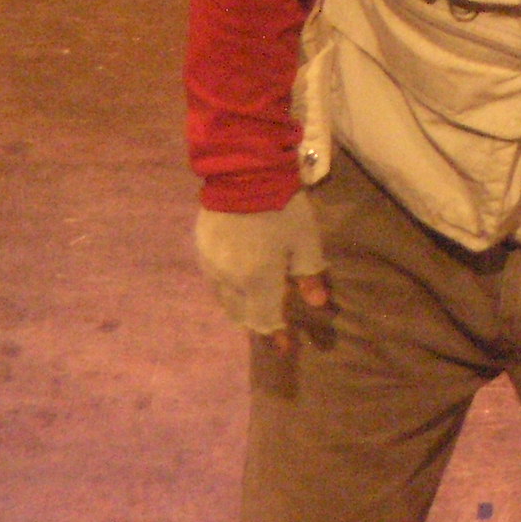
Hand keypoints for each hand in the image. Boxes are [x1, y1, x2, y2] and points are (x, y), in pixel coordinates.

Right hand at [196, 199, 332, 353]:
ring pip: (225, 299)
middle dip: (258, 320)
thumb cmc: (281, 208)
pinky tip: (241, 277)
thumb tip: (318, 304)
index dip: (276, 335)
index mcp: (256, 281)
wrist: (243, 174)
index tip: (286, 347)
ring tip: (258, 301)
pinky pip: (216, 279)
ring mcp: (211, 267)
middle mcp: (229, 281)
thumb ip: (309, 273)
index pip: (265, 318)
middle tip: (274, 322)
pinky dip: (230, 286)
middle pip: (242, 313)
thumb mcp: (305, 240)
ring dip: (242, 305)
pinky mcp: (202, 251)